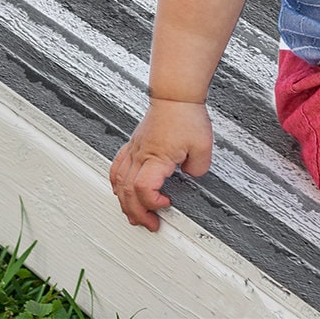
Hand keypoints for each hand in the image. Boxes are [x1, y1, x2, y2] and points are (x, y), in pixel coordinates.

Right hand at [109, 98, 212, 230]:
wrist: (176, 95)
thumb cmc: (187, 115)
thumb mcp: (203, 145)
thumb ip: (198, 168)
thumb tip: (190, 176)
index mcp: (156, 158)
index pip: (144, 190)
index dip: (153, 203)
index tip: (167, 205)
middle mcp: (140, 156)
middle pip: (127, 193)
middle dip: (137, 213)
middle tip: (151, 224)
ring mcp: (134, 150)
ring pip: (119, 183)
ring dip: (125, 203)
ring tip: (134, 215)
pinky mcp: (134, 144)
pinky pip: (117, 167)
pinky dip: (116, 184)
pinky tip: (120, 191)